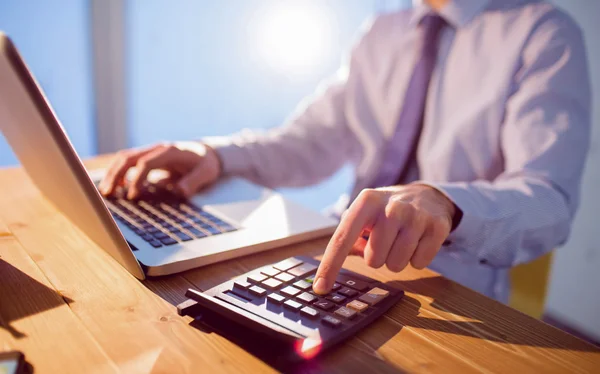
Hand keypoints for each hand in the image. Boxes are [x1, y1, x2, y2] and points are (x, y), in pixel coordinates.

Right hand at [98, 142, 221, 199]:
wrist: (208, 152)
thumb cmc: (206, 164)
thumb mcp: (206, 173)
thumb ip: (194, 181)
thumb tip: (180, 191)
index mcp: (170, 151)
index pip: (146, 163)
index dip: (137, 179)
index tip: (132, 195)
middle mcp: (157, 148)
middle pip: (129, 157)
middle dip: (116, 175)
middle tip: (108, 194)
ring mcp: (151, 151)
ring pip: (124, 157)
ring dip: (113, 173)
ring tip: (106, 191)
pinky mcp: (148, 156)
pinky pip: (128, 161)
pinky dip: (118, 172)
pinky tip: (116, 186)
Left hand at [313, 184, 455, 293]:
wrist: (427, 196)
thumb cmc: (387, 211)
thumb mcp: (365, 215)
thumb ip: (347, 239)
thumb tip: (327, 270)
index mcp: (366, 202)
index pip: (343, 239)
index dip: (330, 265)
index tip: (320, 288)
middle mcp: (391, 207)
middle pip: (373, 260)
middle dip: (378, 257)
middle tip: (386, 241)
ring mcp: (416, 216)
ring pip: (396, 265)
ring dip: (397, 259)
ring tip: (402, 240)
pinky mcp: (437, 227)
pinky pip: (419, 263)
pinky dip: (416, 259)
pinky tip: (418, 241)